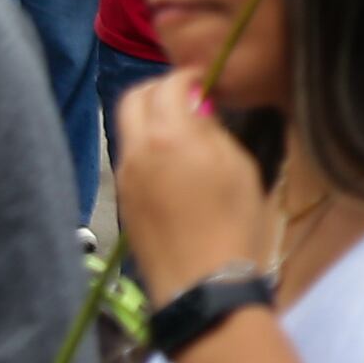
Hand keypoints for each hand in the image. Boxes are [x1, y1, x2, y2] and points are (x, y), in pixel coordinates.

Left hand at [109, 71, 275, 296]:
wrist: (203, 285)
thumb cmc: (234, 224)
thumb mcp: (239, 167)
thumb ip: (213, 130)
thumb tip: (198, 107)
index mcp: (168, 135)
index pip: (168, 85)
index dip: (189, 77)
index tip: (207, 84)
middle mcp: (136, 149)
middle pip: (132, 98)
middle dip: (158, 90)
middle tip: (187, 100)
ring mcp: (124, 177)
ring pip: (127, 128)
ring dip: (150, 119)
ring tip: (183, 134)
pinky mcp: (123, 200)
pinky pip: (130, 157)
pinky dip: (147, 147)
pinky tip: (173, 166)